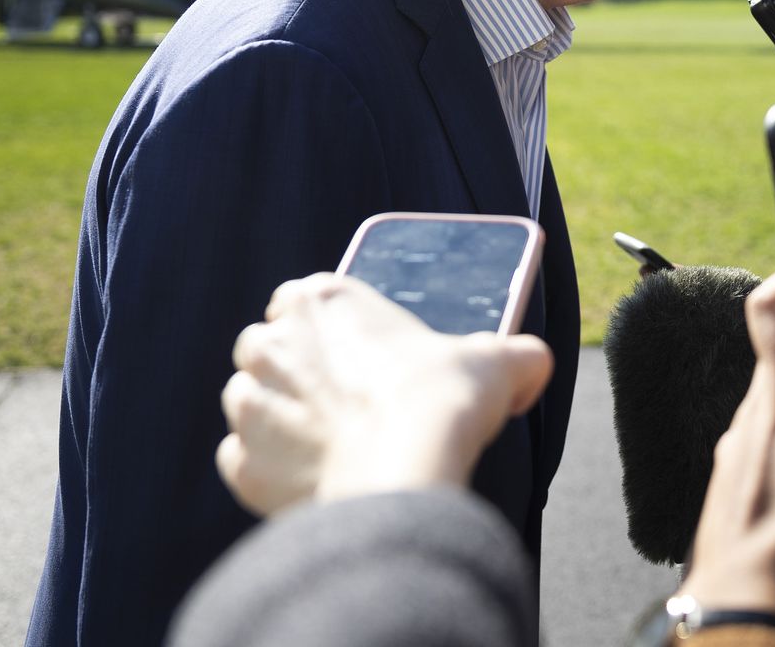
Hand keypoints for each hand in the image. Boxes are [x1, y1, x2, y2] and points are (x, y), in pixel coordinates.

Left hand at [216, 273, 552, 515]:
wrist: (402, 477)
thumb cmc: (442, 404)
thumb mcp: (499, 361)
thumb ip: (515, 353)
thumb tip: (532, 365)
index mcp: (321, 300)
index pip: (304, 298)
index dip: (330, 327)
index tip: (359, 354)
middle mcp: (271, 345)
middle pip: (269, 348)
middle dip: (296, 369)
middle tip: (346, 399)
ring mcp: (250, 405)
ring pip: (250, 402)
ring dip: (281, 417)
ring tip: (333, 440)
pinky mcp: (242, 464)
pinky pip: (246, 459)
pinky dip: (273, 467)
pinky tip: (317, 474)